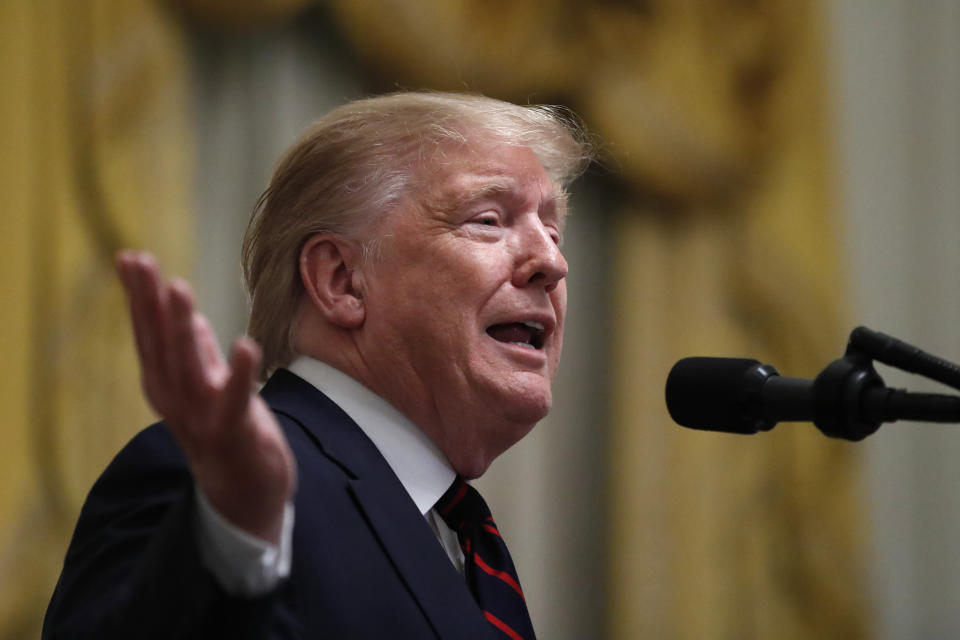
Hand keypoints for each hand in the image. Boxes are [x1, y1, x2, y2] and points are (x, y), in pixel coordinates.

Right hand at [116, 251, 295, 543]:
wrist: (244, 500)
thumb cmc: (228, 436)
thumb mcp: (210, 388)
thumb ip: (198, 354)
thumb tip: (188, 317)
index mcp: (168, 386)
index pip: (149, 335)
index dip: (140, 298)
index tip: (131, 258)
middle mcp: (177, 401)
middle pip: (159, 346)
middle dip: (150, 303)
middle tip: (141, 262)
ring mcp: (203, 419)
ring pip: (188, 369)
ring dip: (181, 329)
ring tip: (178, 288)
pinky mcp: (235, 434)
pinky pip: (237, 401)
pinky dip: (240, 374)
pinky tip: (245, 344)